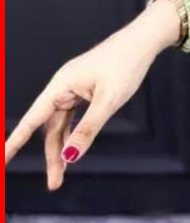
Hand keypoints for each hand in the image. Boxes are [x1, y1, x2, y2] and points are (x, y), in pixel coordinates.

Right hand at [3, 0, 182, 188]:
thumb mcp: (108, 101)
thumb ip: (88, 129)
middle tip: (55, 182)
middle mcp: (63, 85)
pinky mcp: (85, 87)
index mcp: (61, 85)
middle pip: (49, 127)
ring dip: (62, 146)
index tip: (2, 160)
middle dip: (51, 155)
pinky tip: (73, 147)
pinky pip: (72, 114)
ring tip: (62, 173)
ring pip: (61, 123)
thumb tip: (69, 157)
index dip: (16, 141)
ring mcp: (74, 86)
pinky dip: (72, 132)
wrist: (144, 40)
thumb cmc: (127, 64)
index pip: (32, 119)